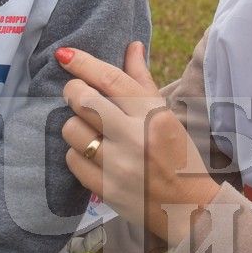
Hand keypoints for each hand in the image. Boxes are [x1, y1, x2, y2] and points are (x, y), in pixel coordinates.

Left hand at [59, 42, 221, 244]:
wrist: (187, 207)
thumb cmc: (177, 156)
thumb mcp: (165, 115)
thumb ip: (142, 81)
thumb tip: (131, 46)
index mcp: (153, 115)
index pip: (110, 79)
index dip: (83, 63)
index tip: (64, 54)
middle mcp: (135, 137)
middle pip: (84, 100)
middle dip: (73, 91)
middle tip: (76, 94)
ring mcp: (119, 165)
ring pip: (72, 130)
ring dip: (75, 125)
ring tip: (89, 130)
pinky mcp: (106, 188)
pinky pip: (72, 160)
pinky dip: (77, 153)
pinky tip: (91, 153)